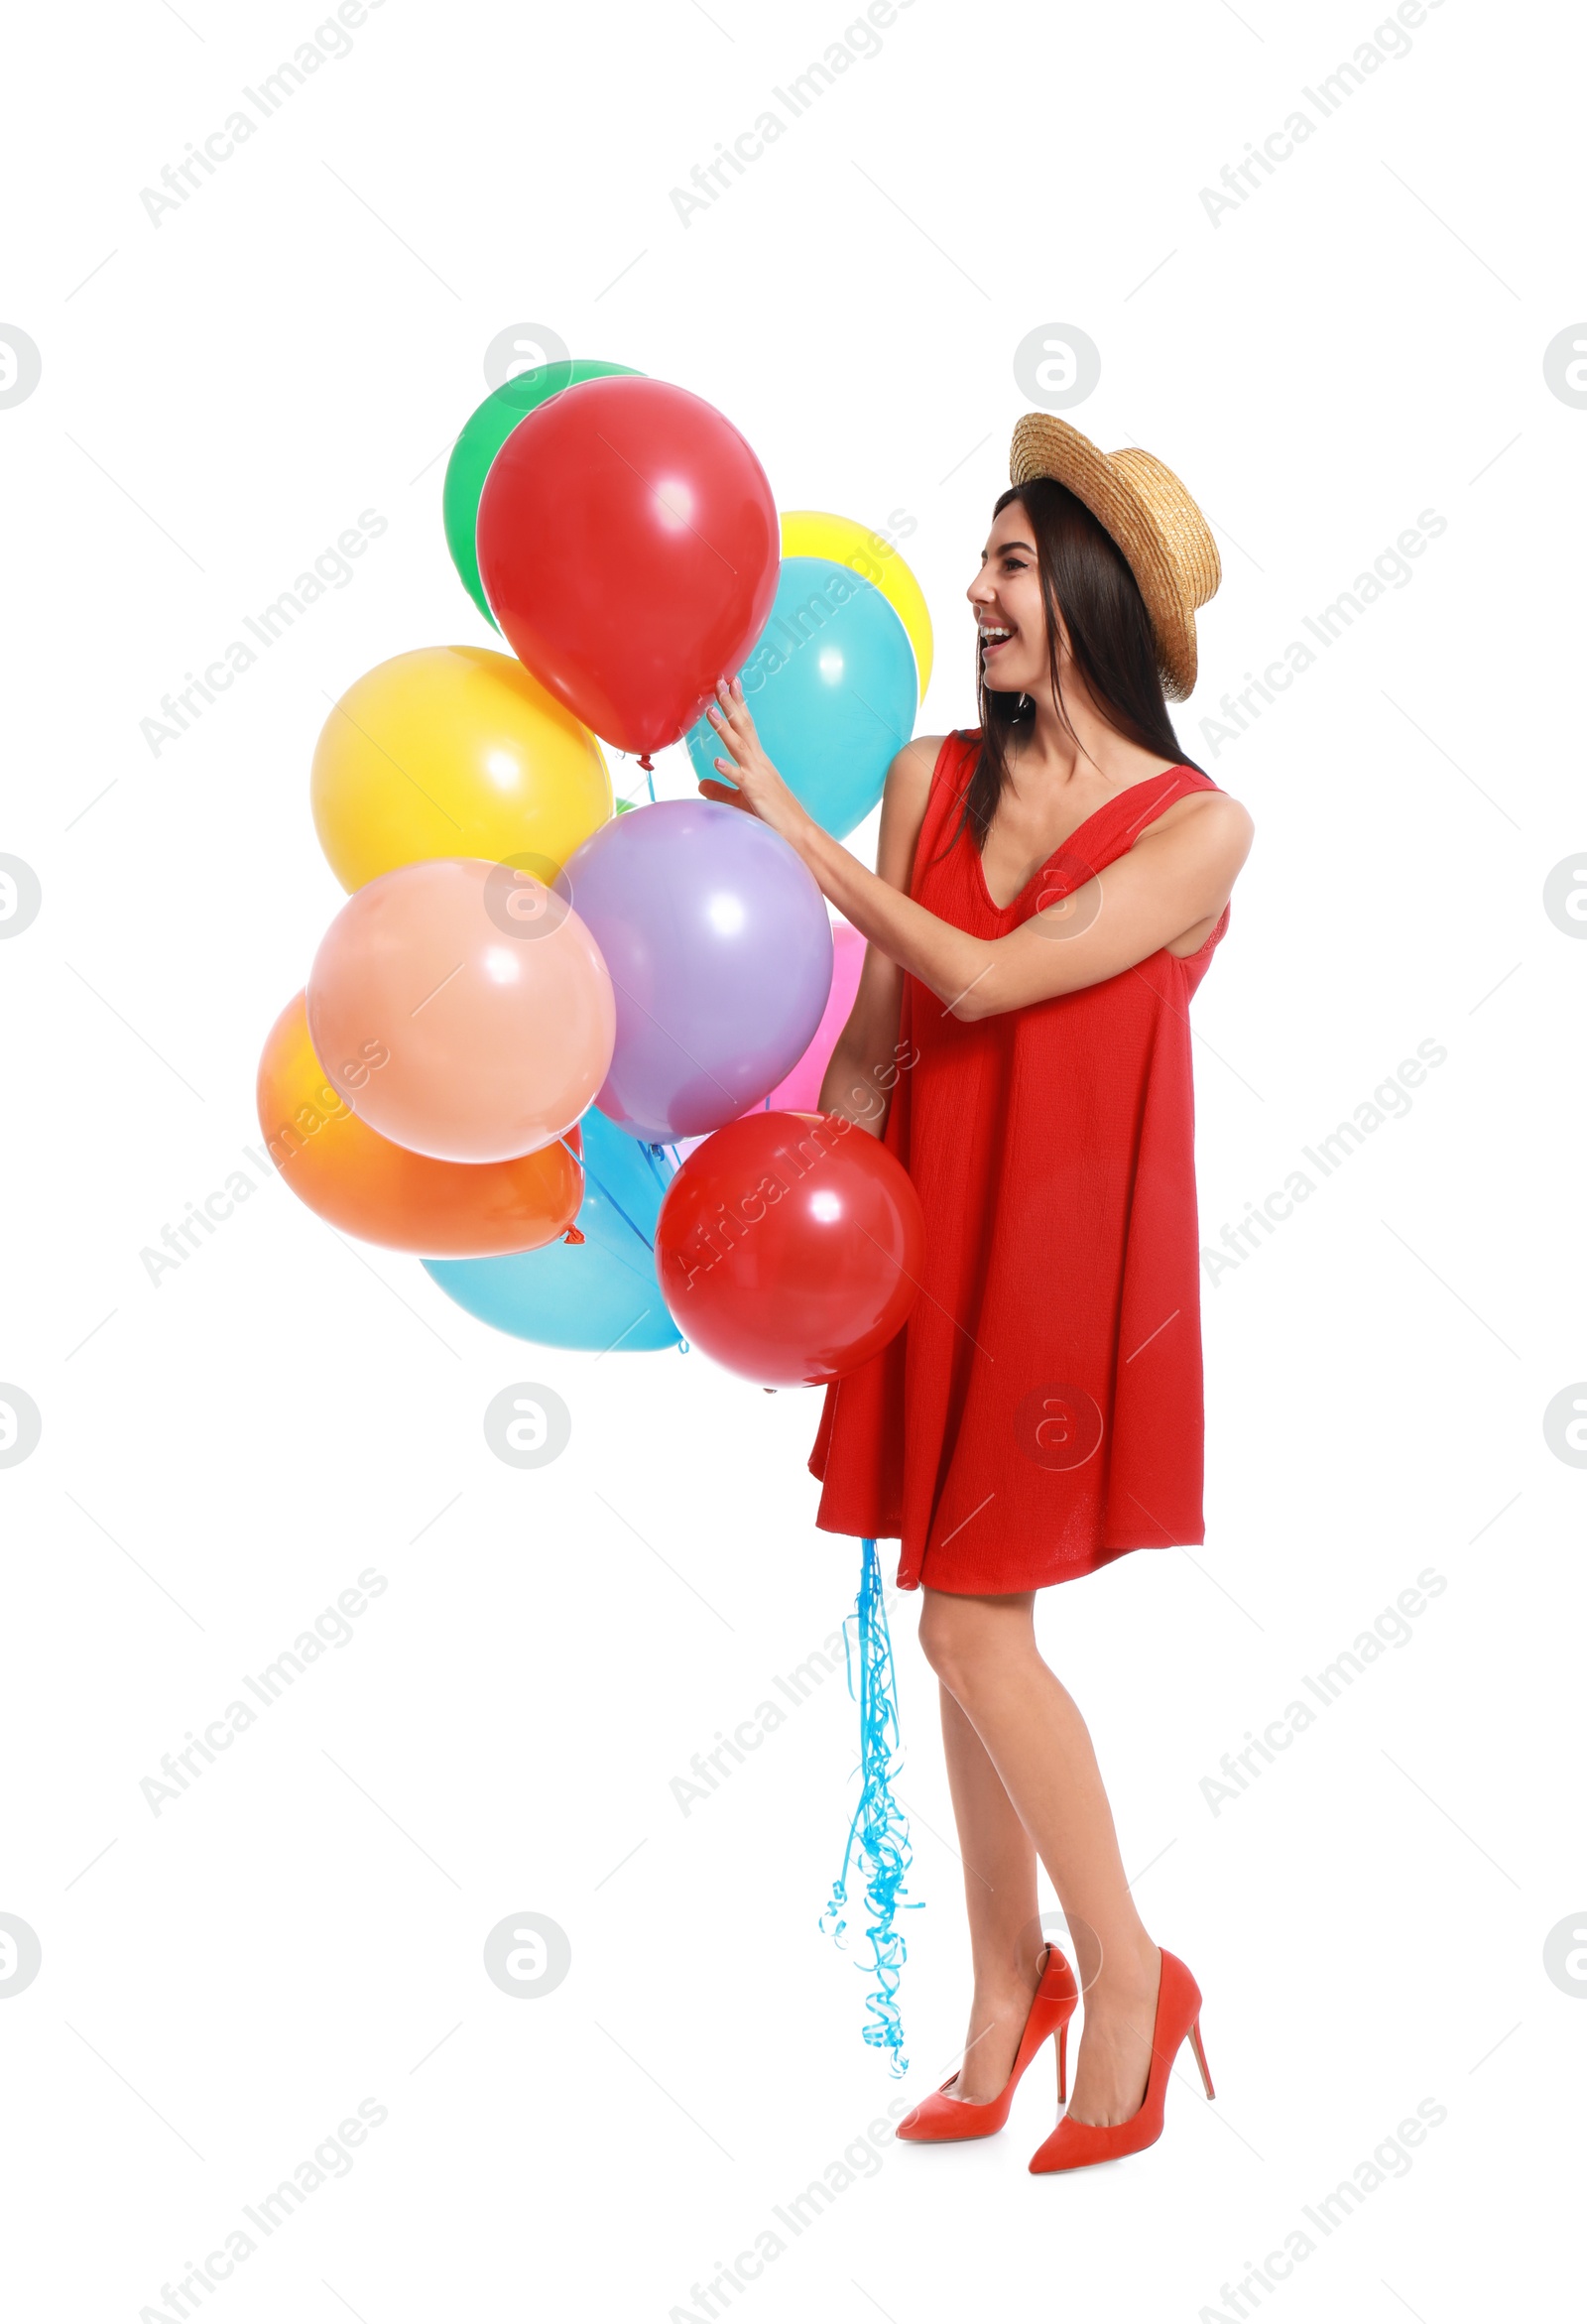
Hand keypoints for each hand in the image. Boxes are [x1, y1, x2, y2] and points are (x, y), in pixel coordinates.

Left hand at [698, 677, 810, 843]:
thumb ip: (721, 789)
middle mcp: (758, 762)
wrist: (798, 833)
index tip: (730, 684)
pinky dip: (728, 770)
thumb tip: (701, 782)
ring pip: (738, 746)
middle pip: (742, 727)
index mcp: (757, 761)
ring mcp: (757, 775)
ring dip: (724, 728)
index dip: (736, 705)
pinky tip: (716, 761)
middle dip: (730, 704)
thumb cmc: (773, 815)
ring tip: (710, 711)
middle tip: (719, 681)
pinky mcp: (755, 793)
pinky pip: (740, 779)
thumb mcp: (740, 799)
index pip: (745, 726)